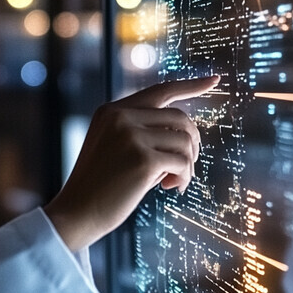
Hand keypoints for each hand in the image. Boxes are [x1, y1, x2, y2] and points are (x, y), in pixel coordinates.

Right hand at [43, 75, 219, 251]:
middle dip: (191, 142)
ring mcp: (131, 135)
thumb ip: (143, 134)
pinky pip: (182, 163)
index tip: (216, 79)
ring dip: (187, 164)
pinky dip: (184, 178)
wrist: (76, 213)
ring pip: (184, 140)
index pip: (159, 91)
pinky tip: (171, 189)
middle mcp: (120, 116)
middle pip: (179, 118)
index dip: (191, 85)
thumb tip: (187, 134)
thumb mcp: (116, 150)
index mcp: (111, 111)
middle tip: (185, 166)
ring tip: (173, 182)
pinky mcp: (143, 159)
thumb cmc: (99, 186)